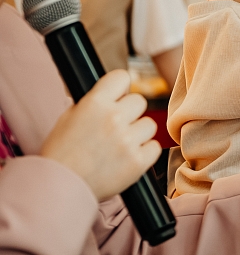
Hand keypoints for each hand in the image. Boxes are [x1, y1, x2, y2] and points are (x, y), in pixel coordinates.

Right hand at [40, 70, 159, 200]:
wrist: (59, 188)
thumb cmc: (61, 153)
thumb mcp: (69, 118)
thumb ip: (93, 102)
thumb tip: (113, 92)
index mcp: (95, 103)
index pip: (122, 77)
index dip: (120, 88)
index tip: (118, 96)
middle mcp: (114, 118)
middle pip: (139, 101)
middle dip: (129, 113)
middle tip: (115, 128)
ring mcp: (128, 140)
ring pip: (149, 124)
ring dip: (138, 133)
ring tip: (119, 146)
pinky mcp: (139, 161)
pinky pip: (154, 147)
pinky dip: (144, 152)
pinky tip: (127, 158)